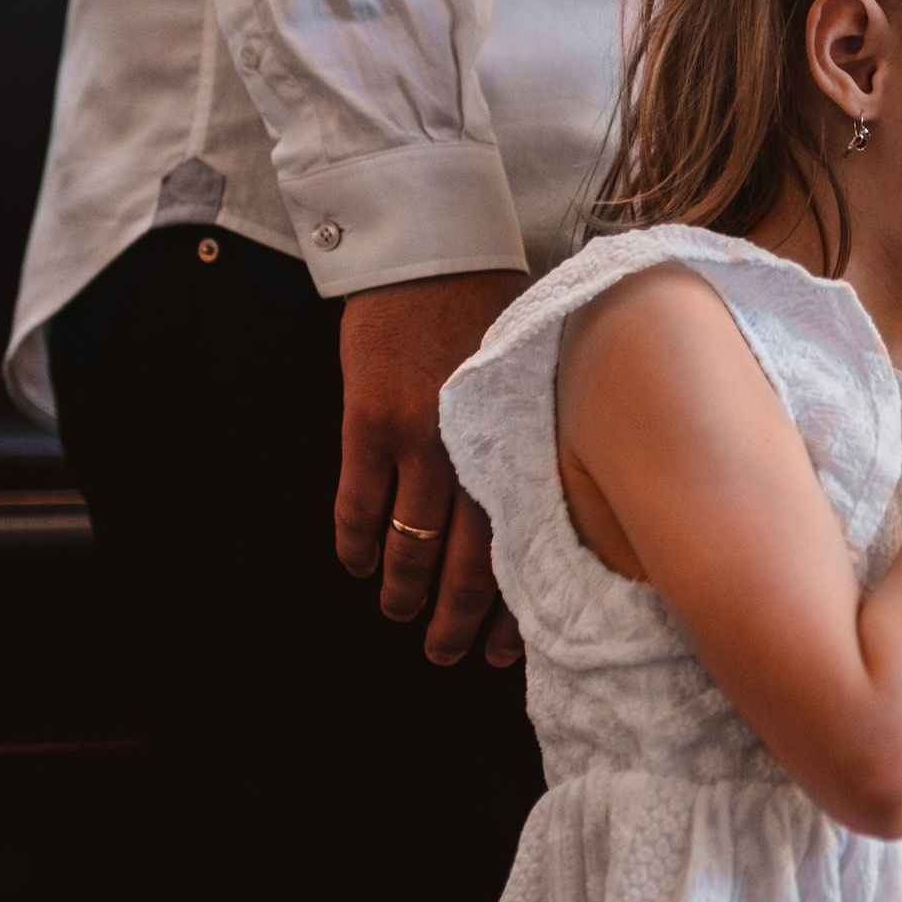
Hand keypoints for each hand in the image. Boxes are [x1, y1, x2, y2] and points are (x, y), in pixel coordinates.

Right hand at [334, 266, 530, 664]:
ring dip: (403, 592)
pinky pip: (359, 503)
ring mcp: (420, 438)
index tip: (505, 651)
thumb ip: (539, 441)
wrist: (435, 245)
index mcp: (525, 445)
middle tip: (445, 656)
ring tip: (396, 616)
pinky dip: (355, 543)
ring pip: (411, 545)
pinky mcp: (369, 420)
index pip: (524, 550)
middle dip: (456, 623)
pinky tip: (354, 565)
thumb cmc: (494, 304)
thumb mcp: (538, 376)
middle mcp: (478, 453)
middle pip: (470, 566)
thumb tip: (547, 509)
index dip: (512, 610)